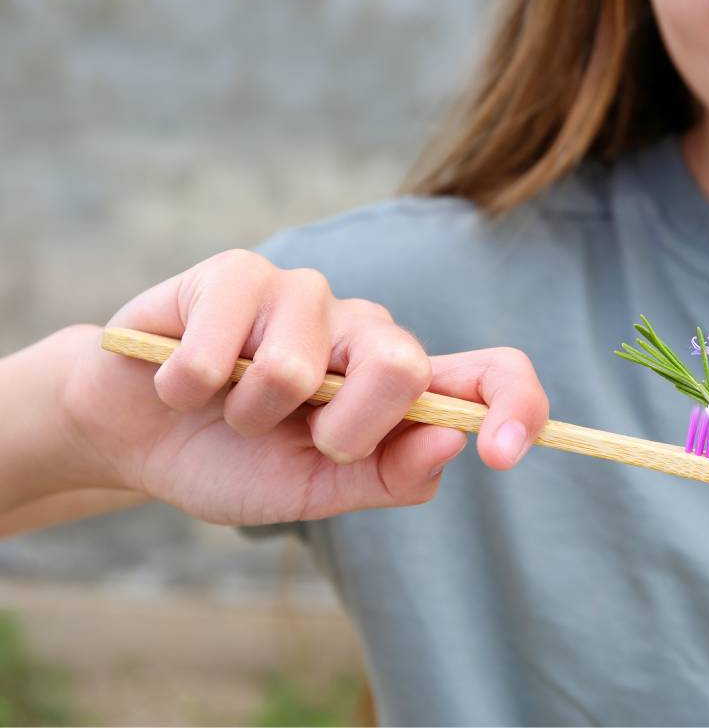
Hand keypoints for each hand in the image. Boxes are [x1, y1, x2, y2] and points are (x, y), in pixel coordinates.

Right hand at [61, 249, 548, 524]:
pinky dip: (189, 388)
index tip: (501, 453)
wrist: (136, 436)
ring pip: (298, 367)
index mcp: (400, 387)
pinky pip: (223, 347)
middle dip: (339, 432)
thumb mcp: (316, 493)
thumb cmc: (233, 460)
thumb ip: (387, 476)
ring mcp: (305, 293)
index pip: (489, 374)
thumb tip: (454, 442)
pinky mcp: (239, 272)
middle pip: (401, 364)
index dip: (515, 405)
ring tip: (226, 406)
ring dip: (249, 416)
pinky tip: (181, 379)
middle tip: (292, 438)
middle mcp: (365, 329)